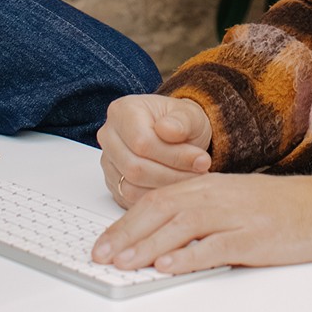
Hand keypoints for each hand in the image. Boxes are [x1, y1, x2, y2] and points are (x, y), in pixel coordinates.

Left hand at [91, 172, 311, 274]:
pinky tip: (168, 266)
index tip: (102, 244)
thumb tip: (160, 238)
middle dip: (126, 235)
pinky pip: (215, 246)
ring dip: (147, 246)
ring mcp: (235, 215)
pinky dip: (189, 256)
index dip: (125, 221)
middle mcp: (217, 195)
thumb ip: (200, 212)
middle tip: (101, 256)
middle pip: (161, 210)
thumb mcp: (234, 200)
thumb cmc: (281, 206)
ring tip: (123, 264)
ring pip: (181, 226)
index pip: (156, 199)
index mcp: (209, 185)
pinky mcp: (254, 237)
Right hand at [98, 95, 212, 207]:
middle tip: (200, 173)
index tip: (202, 160)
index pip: (142, 142)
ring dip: (166, 189)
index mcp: (122, 111)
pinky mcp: (113, 184)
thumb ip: (182, 121)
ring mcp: (108, 162)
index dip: (174, 156)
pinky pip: (131, 200)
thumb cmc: (180, 122)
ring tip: (191, 180)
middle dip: (172, 175)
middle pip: (135, 167)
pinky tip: (177, 189)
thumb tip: (168, 130)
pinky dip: (156, 198)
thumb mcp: (190, 115)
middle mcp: (109, 136)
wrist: (176, 134)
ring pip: (131, 187)